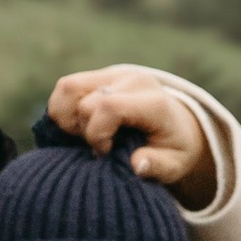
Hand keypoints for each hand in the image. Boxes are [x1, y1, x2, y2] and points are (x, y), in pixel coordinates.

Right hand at [45, 67, 216, 207]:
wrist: (177, 124)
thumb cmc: (173, 148)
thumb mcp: (175, 164)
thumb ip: (158, 166)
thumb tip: (137, 164)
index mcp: (152, 102)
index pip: (109, 107)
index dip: (98, 134)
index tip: (106, 153)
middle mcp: (131, 80)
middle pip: (85, 103)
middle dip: (85, 133)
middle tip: (101, 148)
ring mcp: (113, 74)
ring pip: (67, 88)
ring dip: (67, 119)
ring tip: (85, 136)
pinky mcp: (100, 75)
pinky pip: (65, 87)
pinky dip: (63, 110)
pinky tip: (80, 127)